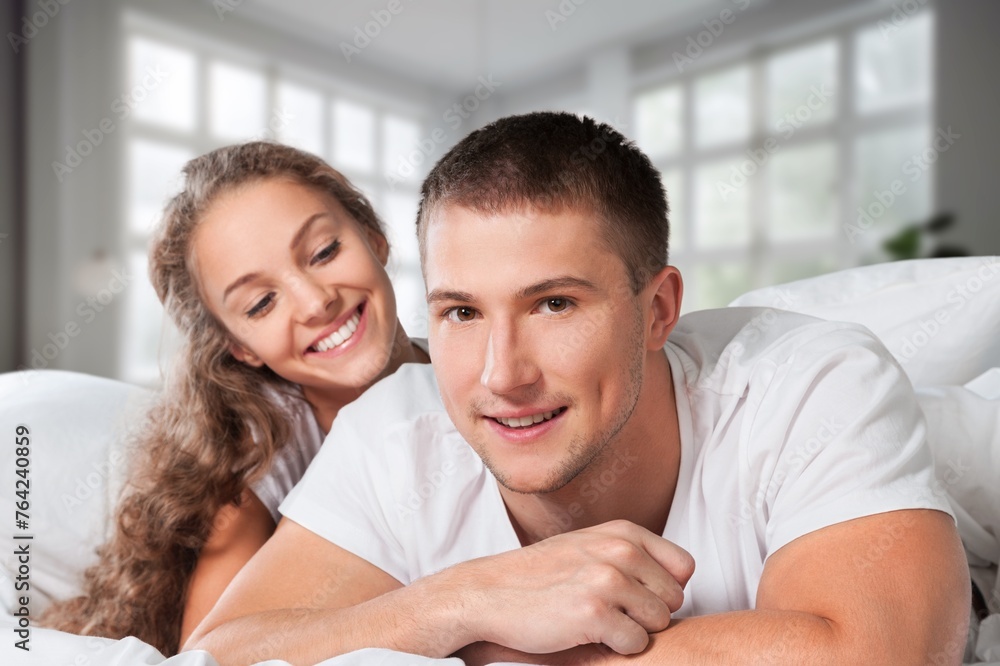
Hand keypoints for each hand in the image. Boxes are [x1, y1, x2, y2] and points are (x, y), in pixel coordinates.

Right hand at [448, 519, 693, 656]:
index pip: (683, 567)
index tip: (637, 596)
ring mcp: (606, 581)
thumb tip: (683, 580)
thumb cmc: (542, 576)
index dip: (664, 588)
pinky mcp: (593, 614)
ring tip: (597, 620)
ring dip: (632, 631)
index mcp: (622, 532)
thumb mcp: (590, 546)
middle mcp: (619, 551)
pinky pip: (636, 643)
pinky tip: (586, 633)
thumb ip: (633, 554)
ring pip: (659, 623)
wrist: (489, 592)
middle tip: (609, 611)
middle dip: (648, 613)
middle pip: (674, 599)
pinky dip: (616, 647)